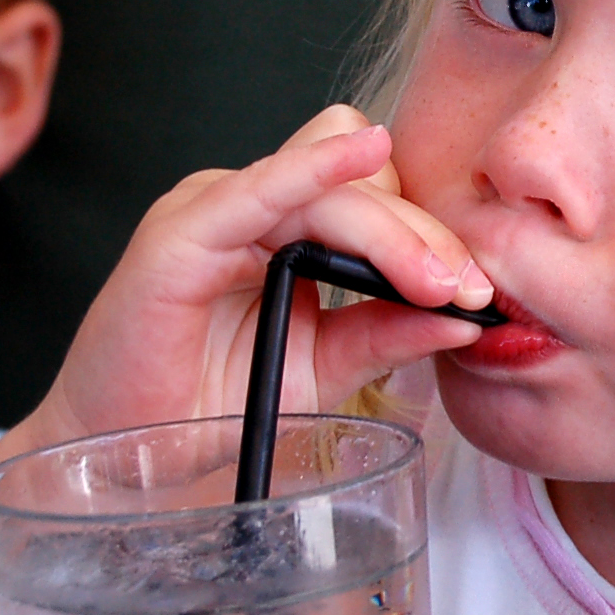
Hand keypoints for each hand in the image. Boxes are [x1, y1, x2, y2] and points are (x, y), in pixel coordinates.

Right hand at [33, 106, 491, 446]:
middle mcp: (254, 205)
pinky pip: (256, 189)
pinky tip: (359, 158)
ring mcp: (214, 209)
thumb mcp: (326, 370)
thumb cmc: (217, 404)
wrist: (133, 455)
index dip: (433, 234)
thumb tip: (468, 319)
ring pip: (325, 185)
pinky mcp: (180, 232)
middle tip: (467, 291)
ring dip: (390, 228)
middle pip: (361, 183)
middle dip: (425, 237)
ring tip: (434, 283)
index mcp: (289, 226)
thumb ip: (387, 335)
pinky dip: (309, 171)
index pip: (375, 194)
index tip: (481, 290)